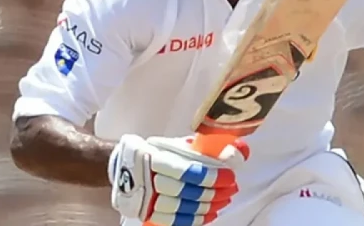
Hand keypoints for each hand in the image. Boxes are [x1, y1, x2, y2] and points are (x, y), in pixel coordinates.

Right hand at [108, 134, 248, 225]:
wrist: (125, 167)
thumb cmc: (158, 154)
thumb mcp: (179, 145)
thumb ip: (206, 148)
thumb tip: (239, 150)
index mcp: (155, 157)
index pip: (187, 171)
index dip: (211, 176)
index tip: (229, 176)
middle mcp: (148, 179)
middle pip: (187, 191)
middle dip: (214, 192)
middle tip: (231, 189)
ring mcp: (146, 198)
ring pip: (182, 208)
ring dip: (208, 206)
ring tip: (224, 200)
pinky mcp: (147, 212)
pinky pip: (174, 221)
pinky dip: (196, 219)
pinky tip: (210, 214)